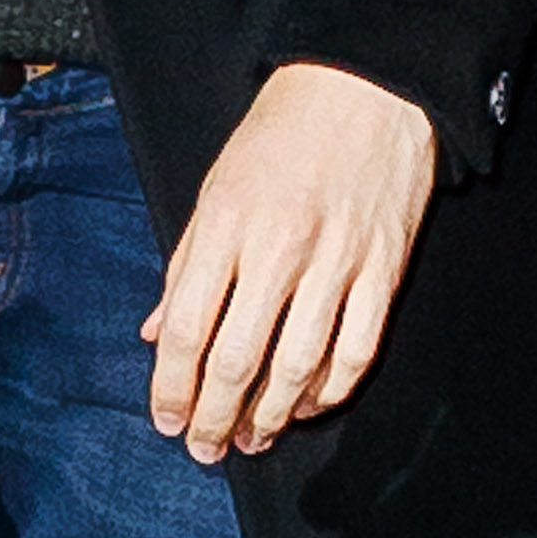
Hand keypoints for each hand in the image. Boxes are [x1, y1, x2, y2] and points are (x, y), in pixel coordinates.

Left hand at [142, 62, 438, 463]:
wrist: (362, 90)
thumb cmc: (279, 134)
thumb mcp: (214, 186)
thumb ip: (185, 263)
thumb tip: (154, 332)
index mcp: (225, 224)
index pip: (186, 324)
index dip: (170, 383)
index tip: (163, 417)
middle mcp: (277, 249)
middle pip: (237, 357)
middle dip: (213, 414)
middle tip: (203, 447)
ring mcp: (335, 264)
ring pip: (297, 367)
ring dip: (270, 416)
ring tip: (251, 439)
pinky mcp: (382, 273)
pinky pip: (355, 352)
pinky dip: (328, 391)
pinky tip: (306, 407)